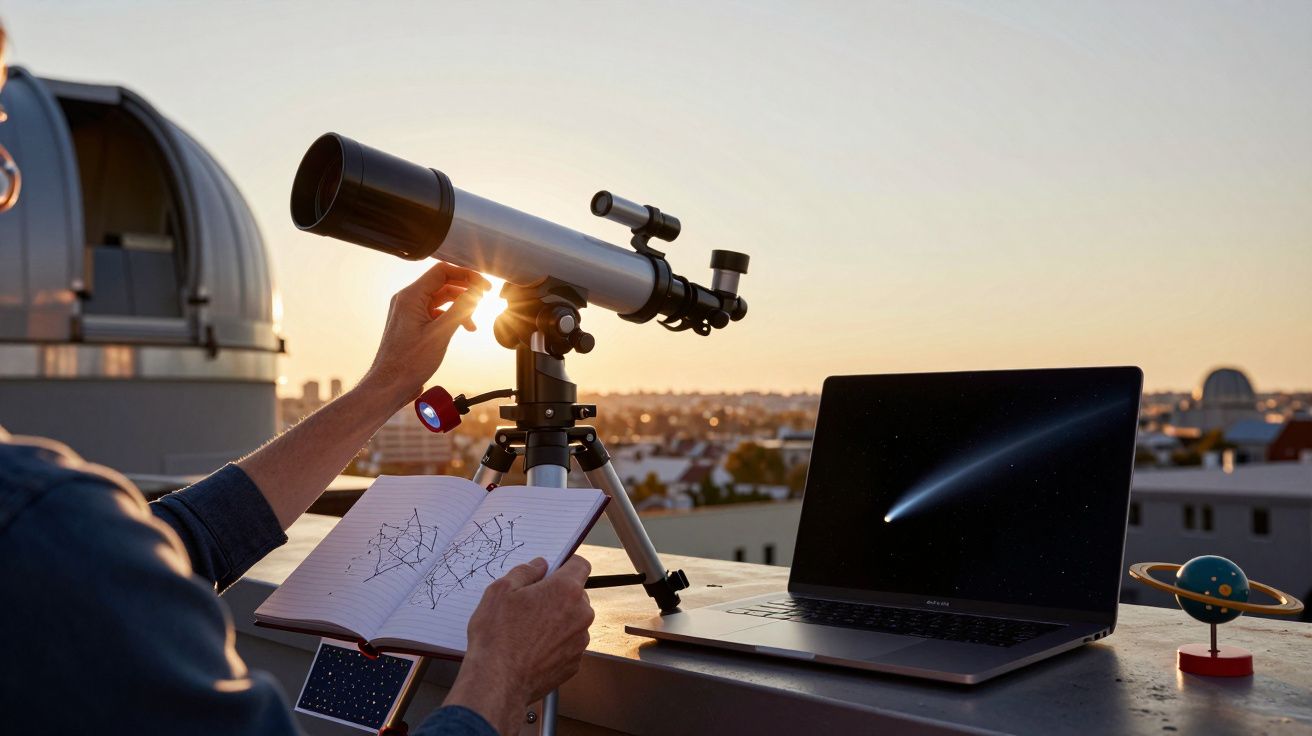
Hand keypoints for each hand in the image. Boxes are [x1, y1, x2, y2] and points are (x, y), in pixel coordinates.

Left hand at [359, 262, 491, 407]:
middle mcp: (407, 301)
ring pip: (440, 299)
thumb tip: (475, 292)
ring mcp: (408, 312)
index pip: (442, 272)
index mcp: (410, 297)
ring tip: (472, 322)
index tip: (482, 285)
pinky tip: (461, 328)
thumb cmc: (408, 363)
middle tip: (483, 298)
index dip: (466, 275)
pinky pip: (434, 312)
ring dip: (459, 307)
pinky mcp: (412, 324)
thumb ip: (460, 309)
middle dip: (464, 291)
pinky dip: (450, 317)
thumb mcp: (440, 333)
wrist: (390, 385)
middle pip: (442, 284)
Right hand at [445, 556, 593, 734]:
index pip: (580, 565)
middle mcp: (581, 614)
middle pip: (577, 594)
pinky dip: (556, 643)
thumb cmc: (497, 636)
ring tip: (528, 630)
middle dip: (558, 595)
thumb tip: (539, 565)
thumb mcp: (500, 591)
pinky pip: (569, 644)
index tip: (553, 571)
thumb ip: (525, 571)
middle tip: (531, 604)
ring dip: (558, 620)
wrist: (497, 682)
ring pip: (573, 620)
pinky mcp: (574, 662)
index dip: (566, 564)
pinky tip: (533, 648)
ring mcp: (580, 640)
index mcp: (566, 590)